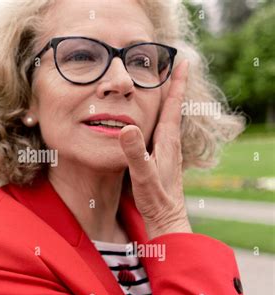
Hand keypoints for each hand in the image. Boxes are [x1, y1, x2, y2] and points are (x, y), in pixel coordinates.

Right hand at [119, 60, 191, 239]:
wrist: (166, 217)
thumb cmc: (155, 198)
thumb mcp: (142, 175)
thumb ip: (135, 153)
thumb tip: (126, 128)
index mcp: (166, 141)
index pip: (173, 106)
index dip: (177, 84)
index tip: (183, 62)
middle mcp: (170, 142)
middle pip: (173, 107)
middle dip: (174, 85)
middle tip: (174, 65)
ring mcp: (168, 150)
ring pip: (169, 117)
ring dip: (169, 99)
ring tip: (166, 84)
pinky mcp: (164, 158)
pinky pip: (164, 129)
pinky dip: (162, 116)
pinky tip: (156, 119)